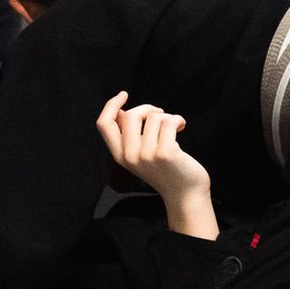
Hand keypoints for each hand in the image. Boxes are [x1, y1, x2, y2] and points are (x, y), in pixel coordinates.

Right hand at [95, 92, 209, 204]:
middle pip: (129, 115)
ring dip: (167, 117)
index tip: (123, 94)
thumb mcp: (140, 154)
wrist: (186, 194)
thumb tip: (119, 112)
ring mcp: (147, 155)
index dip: (111, 105)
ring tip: (174, 128)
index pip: (104, 124)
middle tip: (160, 114)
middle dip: (147, 108)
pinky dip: (178, 119)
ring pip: (153, 117)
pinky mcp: (165, 153)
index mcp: (120, 156)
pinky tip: (181, 127)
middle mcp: (130, 156)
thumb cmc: (166, 170)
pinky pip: (169, 121)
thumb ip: (128, 136)